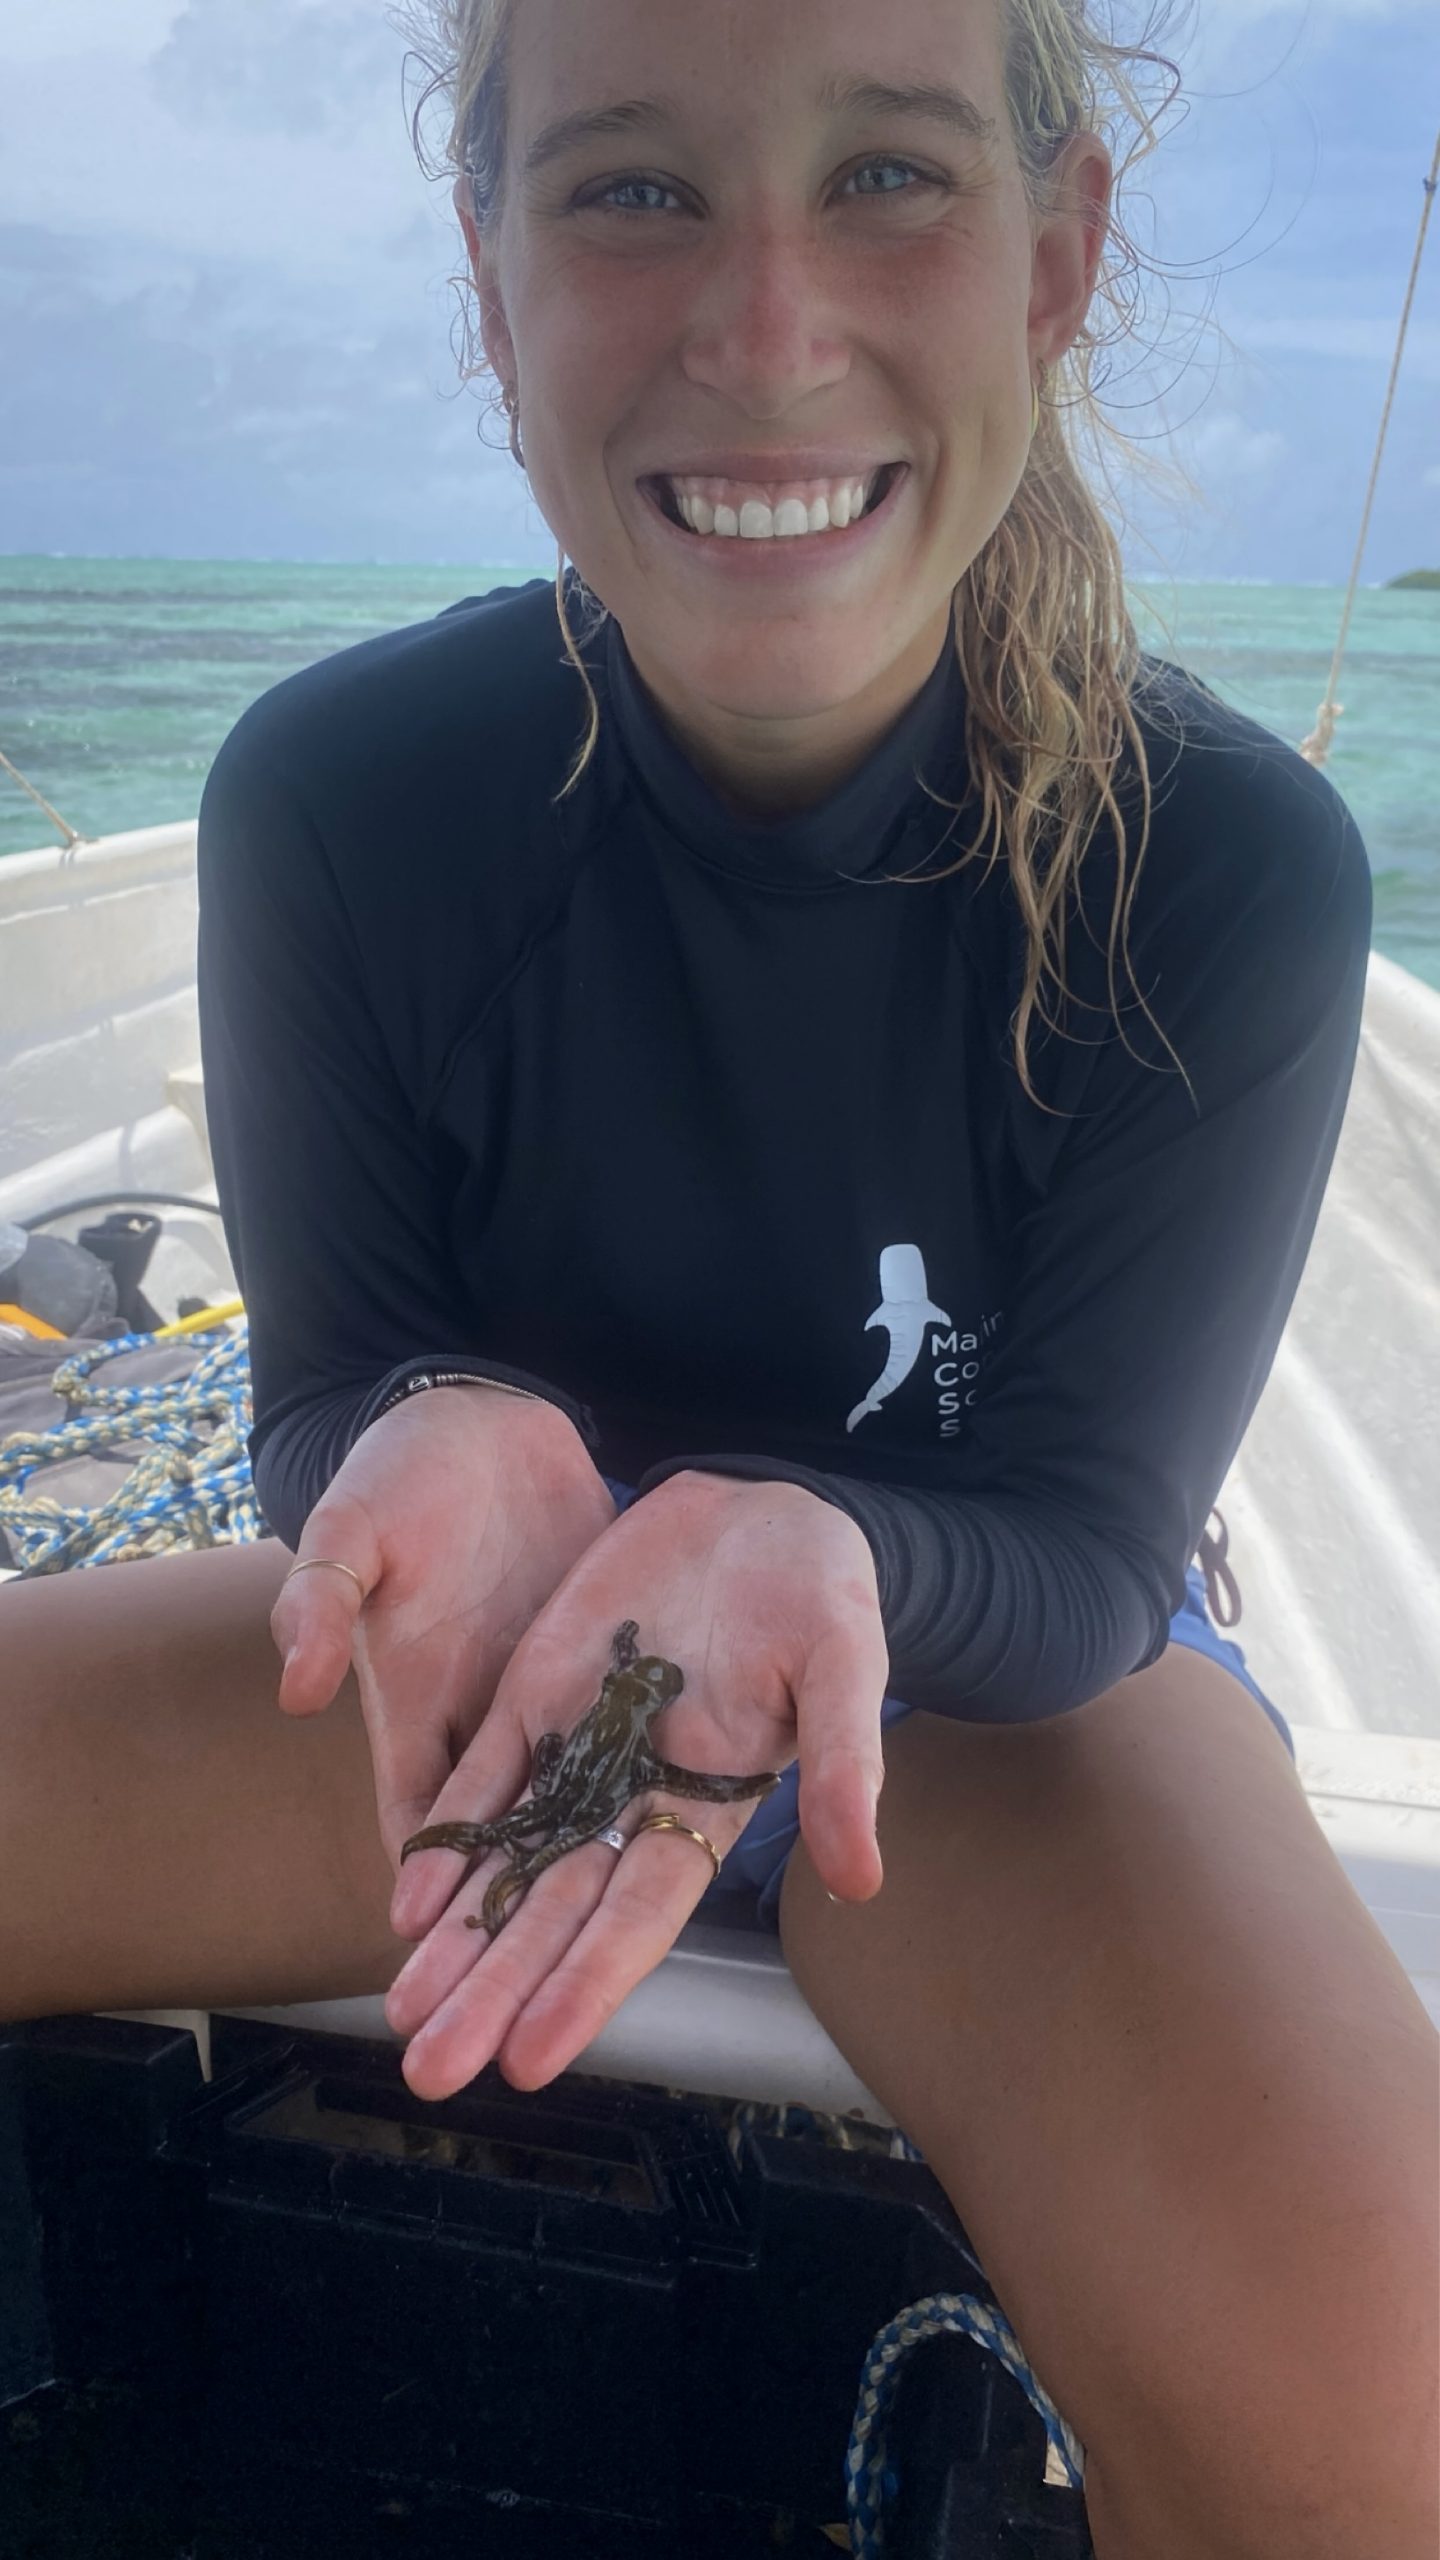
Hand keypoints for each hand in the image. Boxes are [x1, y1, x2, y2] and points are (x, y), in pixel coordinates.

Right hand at [267, 1387, 617, 1940]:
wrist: (481, 1418)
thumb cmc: (399, 1472)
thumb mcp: (353, 1525)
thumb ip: (322, 1597)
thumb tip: (298, 1684)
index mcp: (414, 1701)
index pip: (422, 1829)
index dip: (431, 1905)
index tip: (435, 1981)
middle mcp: (482, 1720)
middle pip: (496, 1855)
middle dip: (498, 1948)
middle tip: (499, 2056)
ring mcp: (548, 1698)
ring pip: (567, 1820)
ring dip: (572, 1899)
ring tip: (590, 1991)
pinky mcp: (600, 1666)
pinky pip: (622, 1753)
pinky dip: (637, 1806)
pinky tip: (671, 1862)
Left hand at [384, 1469, 889, 2101]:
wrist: (761, 1509)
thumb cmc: (822, 1592)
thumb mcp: (845, 1662)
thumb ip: (845, 1764)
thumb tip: (863, 1877)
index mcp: (709, 1806)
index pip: (639, 1915)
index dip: (585, 1983)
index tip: (532, 2057)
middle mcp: (634, 1798)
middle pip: (554, 1911)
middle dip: (494, 1989)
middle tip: (431, 2070)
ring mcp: (578, 1749)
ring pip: (506, 1861)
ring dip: (455, 1938)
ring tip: (400, 2013)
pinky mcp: (537, 1692)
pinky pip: (483, 1777)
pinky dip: (446, 1838)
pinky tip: (405, 1901)